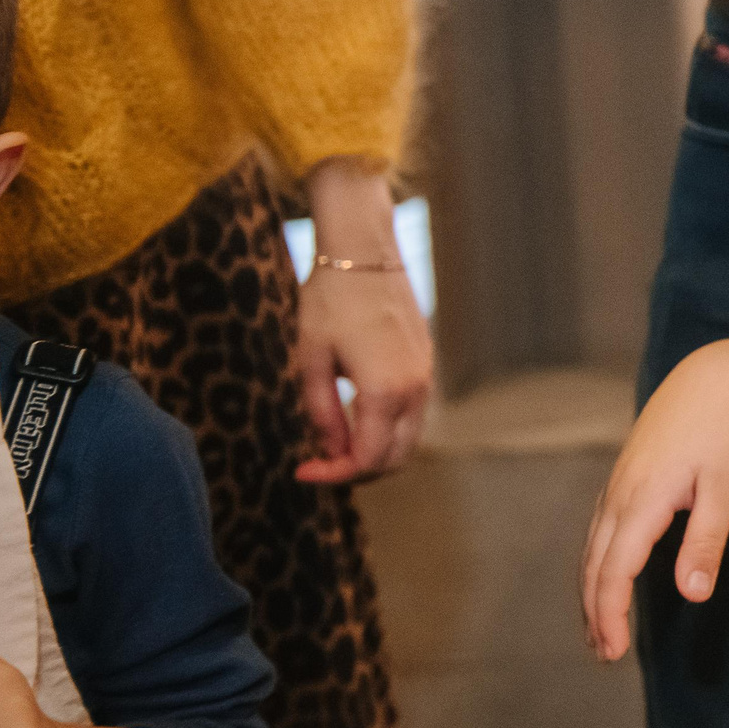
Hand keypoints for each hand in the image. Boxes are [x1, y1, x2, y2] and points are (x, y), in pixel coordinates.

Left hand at [294, 160, 432, 483]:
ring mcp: (425, 375)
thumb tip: (330, 450)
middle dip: (358, 470)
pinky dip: (388, 428)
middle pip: (395, 458)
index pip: (367, 459)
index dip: (334, 475)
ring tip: (336, 442)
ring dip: (376, 450)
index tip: (303, 471)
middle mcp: (414, 389)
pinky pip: (412, 412)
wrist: (364, 252)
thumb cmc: (330, 301)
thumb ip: (322, 412)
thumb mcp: (312, 360)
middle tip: (320, 464)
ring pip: (408, 438)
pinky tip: (357, 415)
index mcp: (385, 392)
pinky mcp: (425, 361)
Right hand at [580, 340, 728, 660]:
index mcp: (642, 499)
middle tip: (604, 656)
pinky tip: (607, 581)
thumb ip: (706, 543)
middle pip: (595, 565)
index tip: (613, 652)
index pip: (614, 570)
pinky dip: (597, 565)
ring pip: (592, 549)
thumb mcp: (725, 488)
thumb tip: (692, 596)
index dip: (610, 614)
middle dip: (595, 613)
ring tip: (600, 632)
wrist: (712, 378)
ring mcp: (616, 485)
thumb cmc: (724, 432)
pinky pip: (599, 532)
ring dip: (592, 592)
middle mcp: (619, 495)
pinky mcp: (622, 479)